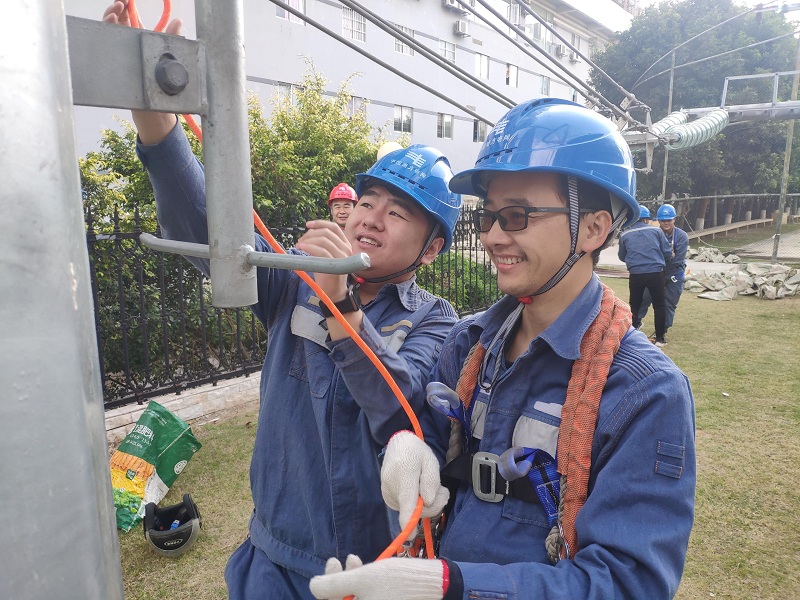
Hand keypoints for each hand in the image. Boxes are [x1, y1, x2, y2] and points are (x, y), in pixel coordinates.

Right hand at [101, 1, 181, 143]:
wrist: (152, 108)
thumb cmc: (158, 83)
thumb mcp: (165, 56)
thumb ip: (170, 37)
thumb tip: (178, 21)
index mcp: (136, 40)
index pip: (127, 19)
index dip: (125, 7)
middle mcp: (125, 46)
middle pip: (115, 22)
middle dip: (116, 8)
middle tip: (121, 2)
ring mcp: (118, 55)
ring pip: (108, 31)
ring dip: (109, 16)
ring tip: (116, 10)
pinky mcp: (114, 64)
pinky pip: (105, 46)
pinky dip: (106, 31)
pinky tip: (111, 22)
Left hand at [296, 220, 352, 301]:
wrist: (334, 293)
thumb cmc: (328, 274)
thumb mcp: (327, 256)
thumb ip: (322, 244)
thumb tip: (309, 233)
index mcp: (345, 244)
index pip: (334, 227)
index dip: (320, 223)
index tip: (308, 225)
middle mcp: (347, 249)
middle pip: (326, 233)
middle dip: (309, 234)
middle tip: (299, 242)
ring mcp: (342, 257)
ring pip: (323, 240)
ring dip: (307, 240)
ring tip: (299, 246)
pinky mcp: (336, 266)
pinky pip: (321, 251)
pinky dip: (309, 247)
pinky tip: (301, 248)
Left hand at [309, 555, 444, 599]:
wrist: (432, 585)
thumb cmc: (398, 582)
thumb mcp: (362, 578)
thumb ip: (334, 584)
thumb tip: (312, 586)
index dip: (325, 589)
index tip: (332, 563)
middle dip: (337, 581)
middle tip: (337, 560)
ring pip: (353, 599)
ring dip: (349, 580)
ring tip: (353, 559)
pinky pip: (365, 599)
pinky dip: (361, 586)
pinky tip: (364, 569)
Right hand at [381, 431, 448, 540]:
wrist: (398, 446)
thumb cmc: (416, 452)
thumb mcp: (430, 460)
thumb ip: (431, 480)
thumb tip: (428, 502)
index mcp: (404, 472)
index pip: (407, 499)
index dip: (409, 518)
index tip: (409, 535)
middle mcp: (392, 485)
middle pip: (416, 509)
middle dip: (434, 504)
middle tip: (443, 490)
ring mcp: (387, 493)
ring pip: (412, 511)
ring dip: (425, 504)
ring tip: (428, 486)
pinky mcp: (387, 499)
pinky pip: (407, 509)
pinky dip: (416, 504)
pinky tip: (418, 490)